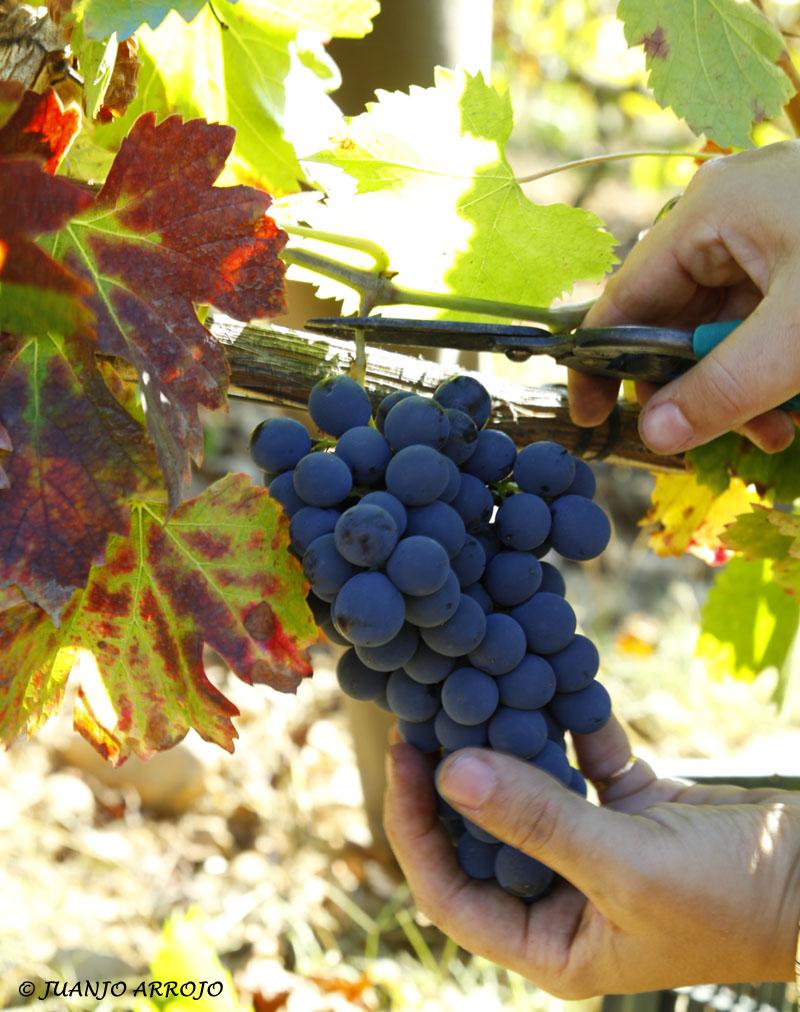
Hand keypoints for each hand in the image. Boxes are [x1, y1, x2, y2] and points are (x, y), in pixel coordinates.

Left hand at [384, 717, 799, 997]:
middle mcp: (565, 900)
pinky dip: (572, 722)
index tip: (404, 759)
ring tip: (472, 685)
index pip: (450, 894)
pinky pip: (585, 759)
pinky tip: (555, 676)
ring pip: (530, 791)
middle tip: (427, 710)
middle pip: (483, 835)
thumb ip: (537, 820)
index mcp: (553, 944)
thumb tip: (449, 771)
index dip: (415, 829)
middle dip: (454, 776)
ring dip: (508, 740)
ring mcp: (597, 851)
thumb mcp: (626, 865)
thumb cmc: (732, 899)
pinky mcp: (631, 810)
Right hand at [570, 141, 799, 455]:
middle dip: (692, 388)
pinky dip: (772, 370)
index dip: (601, 362)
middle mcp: (728, 220)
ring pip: (719, 332)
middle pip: (672, 320)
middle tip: (714, 438)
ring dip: (739, 389)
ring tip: (778, 428)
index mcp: (710, 213)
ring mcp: (768, 238)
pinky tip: (796, 402)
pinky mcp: (799, 260)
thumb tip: (655, 435)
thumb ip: (724, 388)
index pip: (624, 297)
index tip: (592, 419)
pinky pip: (761, 326)